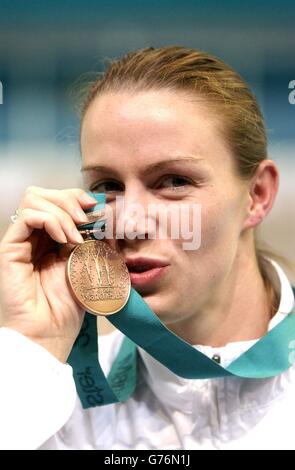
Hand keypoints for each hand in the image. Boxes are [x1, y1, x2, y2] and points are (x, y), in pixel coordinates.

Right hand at [0, 186, 97, 361]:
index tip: (96, 207)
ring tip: (76, 236)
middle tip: (86, 219)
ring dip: (62, 212)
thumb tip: (105, 214)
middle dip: (69, 199)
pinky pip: (27, 217)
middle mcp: (34, 235)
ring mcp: (21, 241)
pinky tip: (64, 238)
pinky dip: (50, 220)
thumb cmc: (69, 304)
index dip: (76, 196)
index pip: (57, 199)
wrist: (51, 332)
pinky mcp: (10, 249)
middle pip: (44, 194)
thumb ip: (94, 238)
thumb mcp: (89, 264)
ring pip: (34, 199)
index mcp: (51, 237)